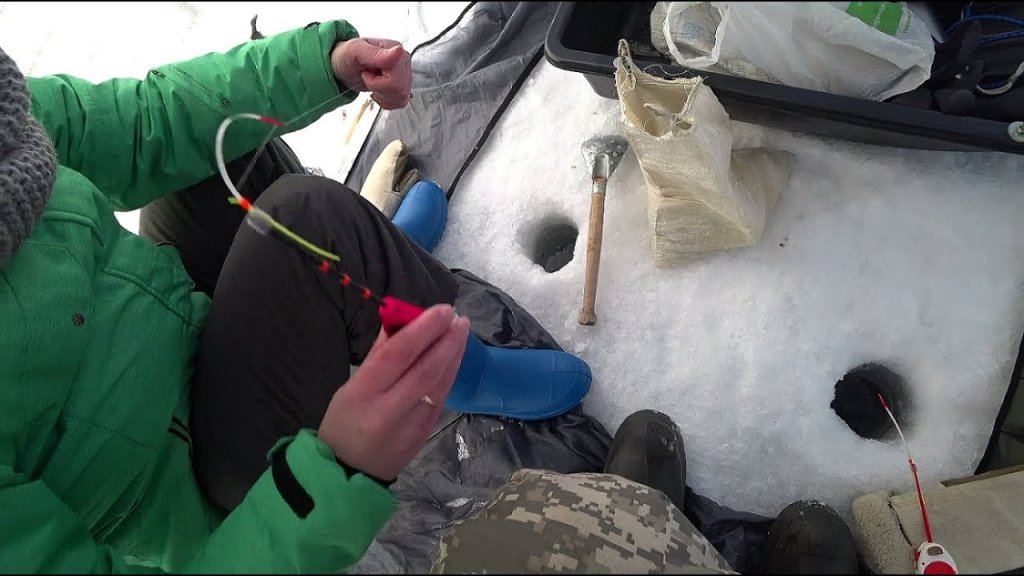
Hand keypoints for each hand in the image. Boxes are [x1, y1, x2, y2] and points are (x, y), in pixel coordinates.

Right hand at [318, 304, 469, 480]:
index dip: (422, 330)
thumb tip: (400, 319)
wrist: (348, 473)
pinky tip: (455, 357)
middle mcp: (389, 410)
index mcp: (363, 393)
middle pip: (425, 369)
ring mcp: (411, 425)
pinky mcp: (425, 434)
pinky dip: (449, 374)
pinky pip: (440, 397)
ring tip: (461, 330)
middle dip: (446, 340)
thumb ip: (379, 354)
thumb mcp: (350, 386)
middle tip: (458, 317)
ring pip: (439, 384)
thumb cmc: (344, 422)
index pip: (398, 355)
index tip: (441, 310)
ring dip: (454, 354)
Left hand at [330, 38, 412, 109]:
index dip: (377, 83)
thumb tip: (399, 51)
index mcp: (396, 50)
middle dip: (379, 89)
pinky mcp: (402, 86)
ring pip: (401, 97)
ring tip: (372, 83)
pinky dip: (387, 101)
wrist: (344, 67)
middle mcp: (403, 61)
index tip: (366, 73)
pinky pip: (401, 102)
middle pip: (399, 90)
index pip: (396, 80)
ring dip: (383, 96)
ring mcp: (404, 74)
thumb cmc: (347, 56)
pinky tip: (378, 91)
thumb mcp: (355, 52)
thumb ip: (377, 53)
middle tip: (368, 77)